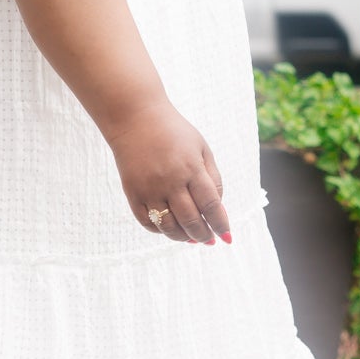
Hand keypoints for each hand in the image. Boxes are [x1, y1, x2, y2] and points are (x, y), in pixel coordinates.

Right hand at [108, 101, 231, 243]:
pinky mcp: (132, 192)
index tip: (227, 236)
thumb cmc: (174, 133)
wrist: (136, 118)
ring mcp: (149, 188)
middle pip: (191, 220)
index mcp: (191, 168)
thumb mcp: (201, 148)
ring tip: (191, 238)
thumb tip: (217, 209)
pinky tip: (170, 229)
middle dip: (203, 235)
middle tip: (209, 240)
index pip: (210, 205)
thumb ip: (213, 177)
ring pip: (169, 226)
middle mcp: (170, 180)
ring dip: (183, 237)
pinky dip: (160, 231)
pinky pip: (147, 222)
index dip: (220, 224)